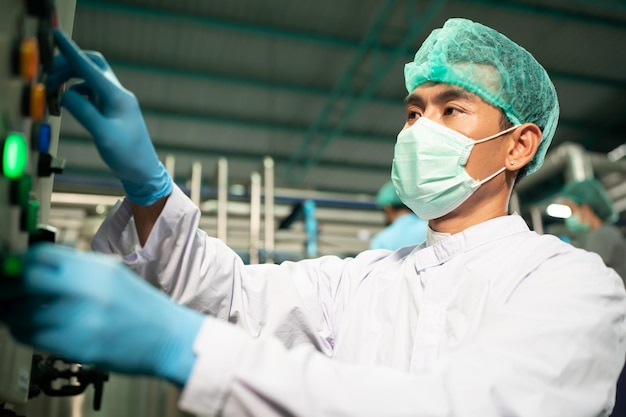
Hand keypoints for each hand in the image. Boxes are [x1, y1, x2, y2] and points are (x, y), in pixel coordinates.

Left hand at [0, 244, 204, 385]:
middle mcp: (89, 290)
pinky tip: (30, 329)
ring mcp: (83, 319)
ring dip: (11, 313)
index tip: (12, 268)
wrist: (170, 338)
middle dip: (8, 286)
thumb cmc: (145, 309)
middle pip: (26, 279)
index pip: (42, 254)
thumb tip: (37, 266)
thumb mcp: (114, 277)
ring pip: (23, 313)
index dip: (19, 261)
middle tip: (6, 291)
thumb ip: (79, 270)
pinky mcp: (79, 346)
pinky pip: (34, 337)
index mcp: (98, 269)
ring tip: (16, 313)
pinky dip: (24, 333)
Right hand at [48, 29, 171, 205]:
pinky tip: (69, 103)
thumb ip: (83, 111)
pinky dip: (77, 92)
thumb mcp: (102, 133)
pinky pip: (91, 91)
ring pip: (90, 78)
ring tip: (55, 93)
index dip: (70, 52)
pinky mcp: (113, 109)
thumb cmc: (127, 155)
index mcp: (117, 96)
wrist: (144, 170)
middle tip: (49, 77)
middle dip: (69, 64)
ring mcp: (116, 101)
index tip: (56, 36)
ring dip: (71, 79)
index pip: (90, 67)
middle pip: (92, 65)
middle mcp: (118, 94)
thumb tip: (64, 94)